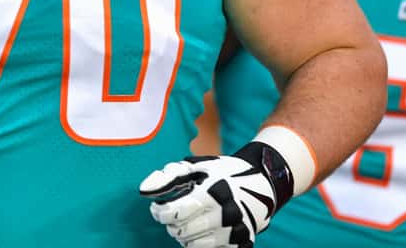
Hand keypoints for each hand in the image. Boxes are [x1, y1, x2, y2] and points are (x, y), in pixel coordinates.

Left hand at [139, 143, 292, 247]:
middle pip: (183, 232)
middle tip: (173, 216)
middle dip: (171, 225)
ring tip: (185, 224)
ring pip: (195, 246)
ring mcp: (235, 231)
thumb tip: (144, 190)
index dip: (160, 213)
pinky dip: (200, 245)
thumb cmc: (221, 172)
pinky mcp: (242, 244)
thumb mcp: (196, 166)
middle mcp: (225, 214)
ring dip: (184, 237)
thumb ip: (168, 176)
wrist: (261, 184)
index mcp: (212, 193)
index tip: (157, 209)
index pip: (175, 213)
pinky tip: (199, 232)